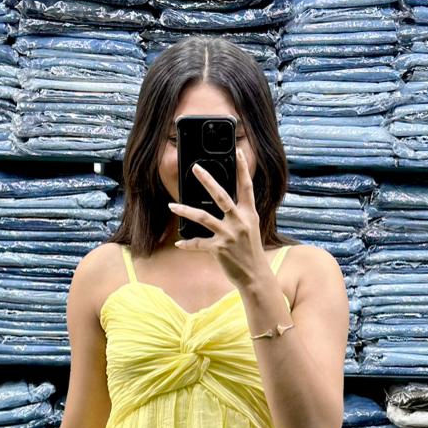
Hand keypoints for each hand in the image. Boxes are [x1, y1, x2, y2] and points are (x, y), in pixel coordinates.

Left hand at [166, 147, 266, 286]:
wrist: (255, 276)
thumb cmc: (250, 251)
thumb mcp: (250, 228)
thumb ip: (240, 213)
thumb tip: (226, 201)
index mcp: (248, 214)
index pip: (246, 186)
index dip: (243, 168)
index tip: (238, 151)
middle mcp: (239, 221)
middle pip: (221, 196)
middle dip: (207, 180)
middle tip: (195, 168)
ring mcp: (229, 235)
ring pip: (203, 217)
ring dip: (185, 211)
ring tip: (172, 206)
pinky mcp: (219, 249)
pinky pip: (199, 243)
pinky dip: (188, 243)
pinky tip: (179, 243)